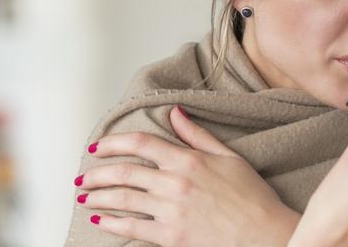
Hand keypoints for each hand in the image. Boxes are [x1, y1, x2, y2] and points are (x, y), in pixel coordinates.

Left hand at [75, 106, 299, 246]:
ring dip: (97, 197)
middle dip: (97, 173)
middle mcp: (175, 182)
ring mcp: (171, 211)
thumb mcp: (228, 157)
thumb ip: (197, 135)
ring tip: (84, 197)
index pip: (142, 143)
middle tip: (83, 175)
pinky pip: (132, 228)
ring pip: (123, 199)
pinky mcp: (170, 237)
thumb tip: (175, 113)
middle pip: (125, 172)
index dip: (114, 143)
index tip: (98, 146)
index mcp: (188, 159)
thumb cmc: (250, 195)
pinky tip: (98, 221)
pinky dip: (111, 224)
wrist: (264, 233)